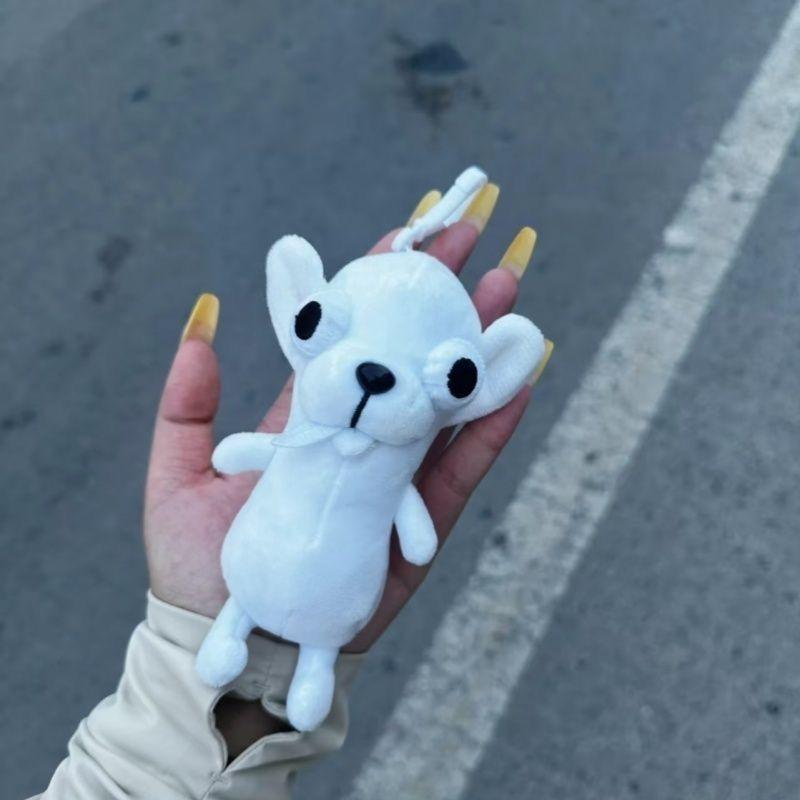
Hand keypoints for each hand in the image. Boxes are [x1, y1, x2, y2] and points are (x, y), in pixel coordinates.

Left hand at [144, 184, 552, 651]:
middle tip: (483, 242)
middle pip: (408, 359)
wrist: (232, 644)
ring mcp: (392, 480)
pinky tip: (520, 377)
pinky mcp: (417, 527)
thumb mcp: (176, 477)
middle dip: (444, 299)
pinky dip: (492, 426)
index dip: (378, 286)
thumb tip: (202, 320)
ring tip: (511, 292)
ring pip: (444, 402)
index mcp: (308, 422)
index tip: (409, 230)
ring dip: (479, 347)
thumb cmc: (198, 567)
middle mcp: (358, 440)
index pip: (351, 339)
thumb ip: (186, 406)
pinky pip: (462, 469)